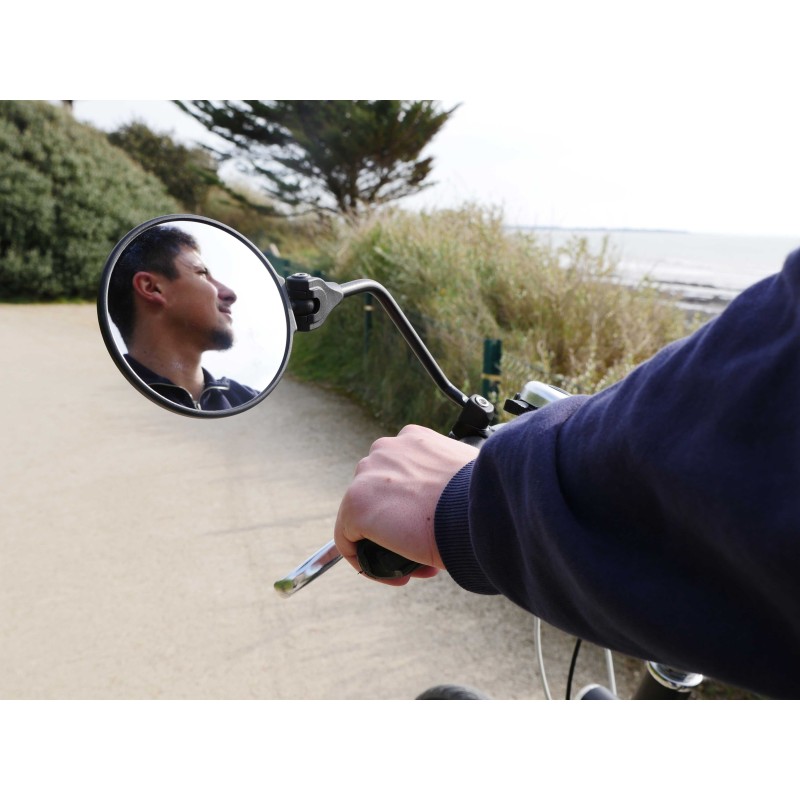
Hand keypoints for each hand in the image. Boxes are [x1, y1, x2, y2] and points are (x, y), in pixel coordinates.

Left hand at [334, 424, 476, 583]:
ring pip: (364, 519)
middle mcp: (387, 450)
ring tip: (416, 565)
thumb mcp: (467, 478)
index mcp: (413, 440)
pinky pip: (349, 541)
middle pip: (380, 496)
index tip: (433, 528)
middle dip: (400, 525)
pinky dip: (368, 563)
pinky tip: (398, 576)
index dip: (413, 508)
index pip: (399, 475)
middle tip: (426, 549)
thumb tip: (447, 505)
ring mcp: (368, 475)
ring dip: (386, 544)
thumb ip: (447, 482)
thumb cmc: (484, 498)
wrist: (482, 510)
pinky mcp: (356, 506)